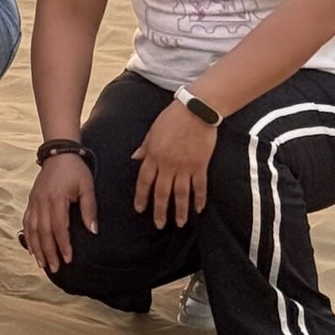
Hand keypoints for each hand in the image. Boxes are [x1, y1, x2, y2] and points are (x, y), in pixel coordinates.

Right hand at [21, 153, 97, 270]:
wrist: (58, 153)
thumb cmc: (75, 170)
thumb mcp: (87, 187)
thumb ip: (89, 209)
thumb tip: (93, 231)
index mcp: (56, 199)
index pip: (59, 227)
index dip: (63, 245)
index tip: (68, 259)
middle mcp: (42, 201)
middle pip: (43, 232)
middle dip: (49, 252)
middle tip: (54, 269)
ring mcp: (34, 201)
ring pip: (32, 229)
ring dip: (36, 248)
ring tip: (42, 263)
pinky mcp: (31, 200)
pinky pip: (27, 221)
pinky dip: (28, 236)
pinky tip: (32, 247)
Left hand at [132, 103, 214, 228]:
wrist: (196, 110)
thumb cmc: (172, 118)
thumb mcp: (152, 131)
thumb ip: (145, 147)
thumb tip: (134, 158)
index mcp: (154, 155)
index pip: (144, 181)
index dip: (141, 196)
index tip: (140, 209)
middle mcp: (168, 164)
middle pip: (162, 192)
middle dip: (160, 210)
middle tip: (159, 224)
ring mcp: (185, 166)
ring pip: (181, 194)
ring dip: (180, 210)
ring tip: (180, 223)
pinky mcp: (200, 165)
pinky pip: (200, 186)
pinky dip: (200, 199)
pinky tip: (199, 209)